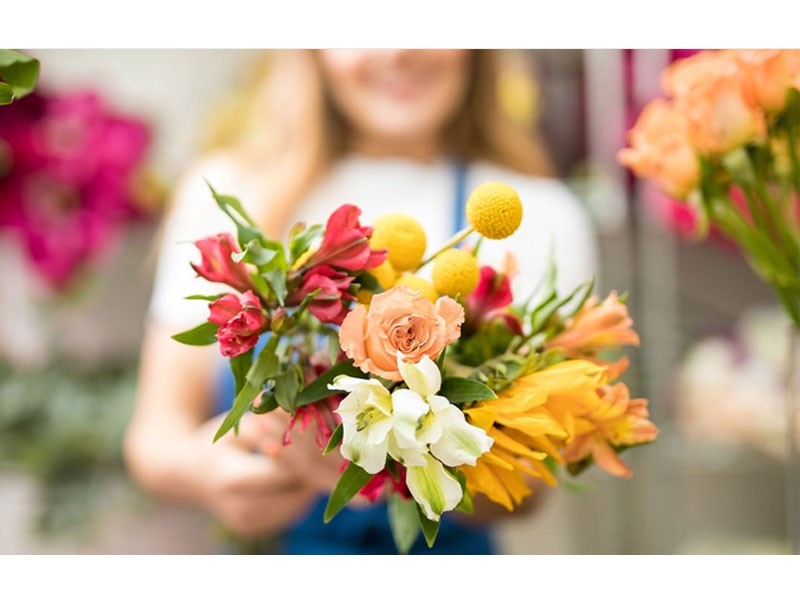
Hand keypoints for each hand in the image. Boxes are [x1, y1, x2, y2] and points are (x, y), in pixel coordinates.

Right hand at [183, 412, 324, 539]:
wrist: (187, 476)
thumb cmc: (215, 443)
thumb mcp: (235, 428)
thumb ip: (267, 426)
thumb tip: (301, 418)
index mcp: (232, 480)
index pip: (282, 471)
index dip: (303, 454)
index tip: (320, 437)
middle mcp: (241, 509)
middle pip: (294, 491)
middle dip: (314, 470)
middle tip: (332, 451)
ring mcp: (249, 523)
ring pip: (297, 504)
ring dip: (311, 482)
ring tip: (322, 460)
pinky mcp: (255, 529)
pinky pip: (289, 511)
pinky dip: (300, 493)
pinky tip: (307, 473)